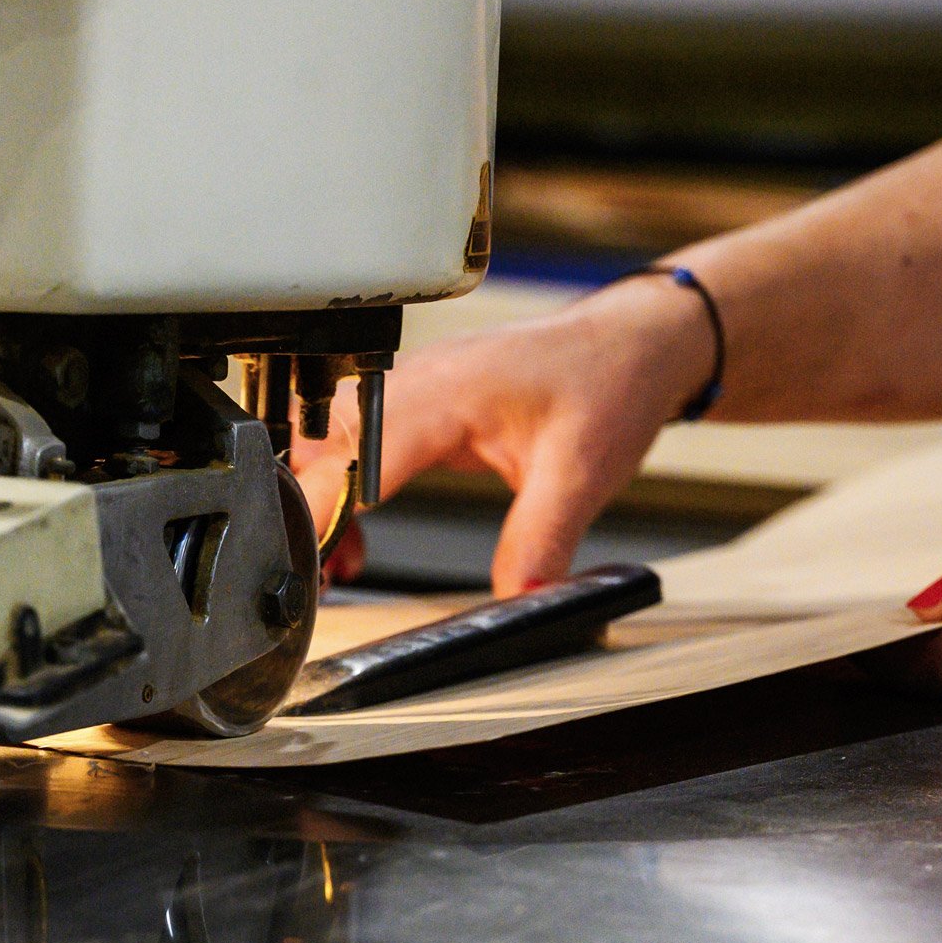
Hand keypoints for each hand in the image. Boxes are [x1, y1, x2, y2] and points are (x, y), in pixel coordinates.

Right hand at [295, 277, 716, 596]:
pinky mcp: (416, 398)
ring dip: (322, 496)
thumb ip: (540, 541)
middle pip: (322, 441)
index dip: (325, 508)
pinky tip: (358, 528)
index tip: (313, 560)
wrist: (632, 343)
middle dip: (309, 508)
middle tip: (322, 574)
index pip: (358, 451)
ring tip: (343, 559)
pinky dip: (341, 483)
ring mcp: (411, 384)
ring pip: (326, 437)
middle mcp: (417, 379)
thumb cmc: (609, 381)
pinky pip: (351, 435)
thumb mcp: (581, 474)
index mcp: (447, 391)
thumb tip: (516, 600)